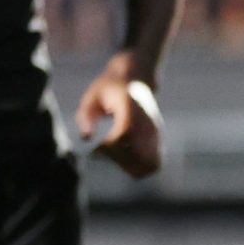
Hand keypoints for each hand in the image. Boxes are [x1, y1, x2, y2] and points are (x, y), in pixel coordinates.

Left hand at [75, 56, 162, 178]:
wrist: (136, 78)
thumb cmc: (109, 87)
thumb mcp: (92, 96)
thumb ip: (86, 115)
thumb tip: (86, 138)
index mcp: (132, 108)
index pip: (125, 134)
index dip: (110, 145)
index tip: (99, 144)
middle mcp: (148, 123)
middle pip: (141, 155)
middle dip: (120, 159)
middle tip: (106, 151)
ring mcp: (155, 132)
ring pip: (150, 164)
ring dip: (131, 167)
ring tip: (117, 156)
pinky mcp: (157, 140)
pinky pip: (155, 164)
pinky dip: (139, 167)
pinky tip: (126, 157)